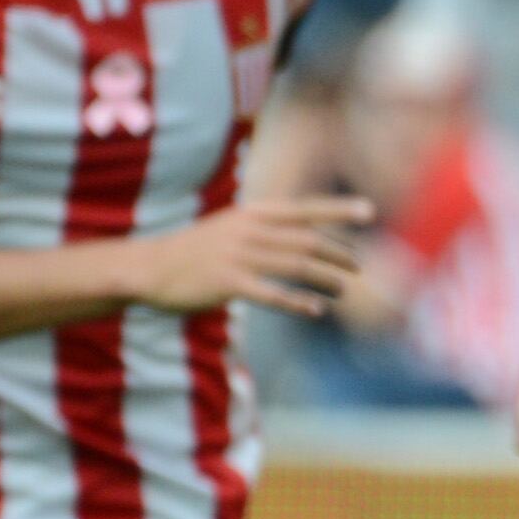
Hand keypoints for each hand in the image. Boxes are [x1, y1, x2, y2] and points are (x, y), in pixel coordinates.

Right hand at [140, 196, 375, 315]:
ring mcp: (238, 256)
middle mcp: (249, 230)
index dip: (338, 209)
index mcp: (251, 213)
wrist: (149, 267)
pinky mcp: (228, 283)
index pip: (304, 208)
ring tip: (343, 288)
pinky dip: (297, 302)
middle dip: (338, 253)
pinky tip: (316, 309)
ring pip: (296, 266)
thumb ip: (265, 228)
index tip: (370, 210)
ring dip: (325, 278)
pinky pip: (272, 294)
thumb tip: (305, 236)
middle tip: (357, 266)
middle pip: (308, 240)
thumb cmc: (196, 250)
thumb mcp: (231, 227)